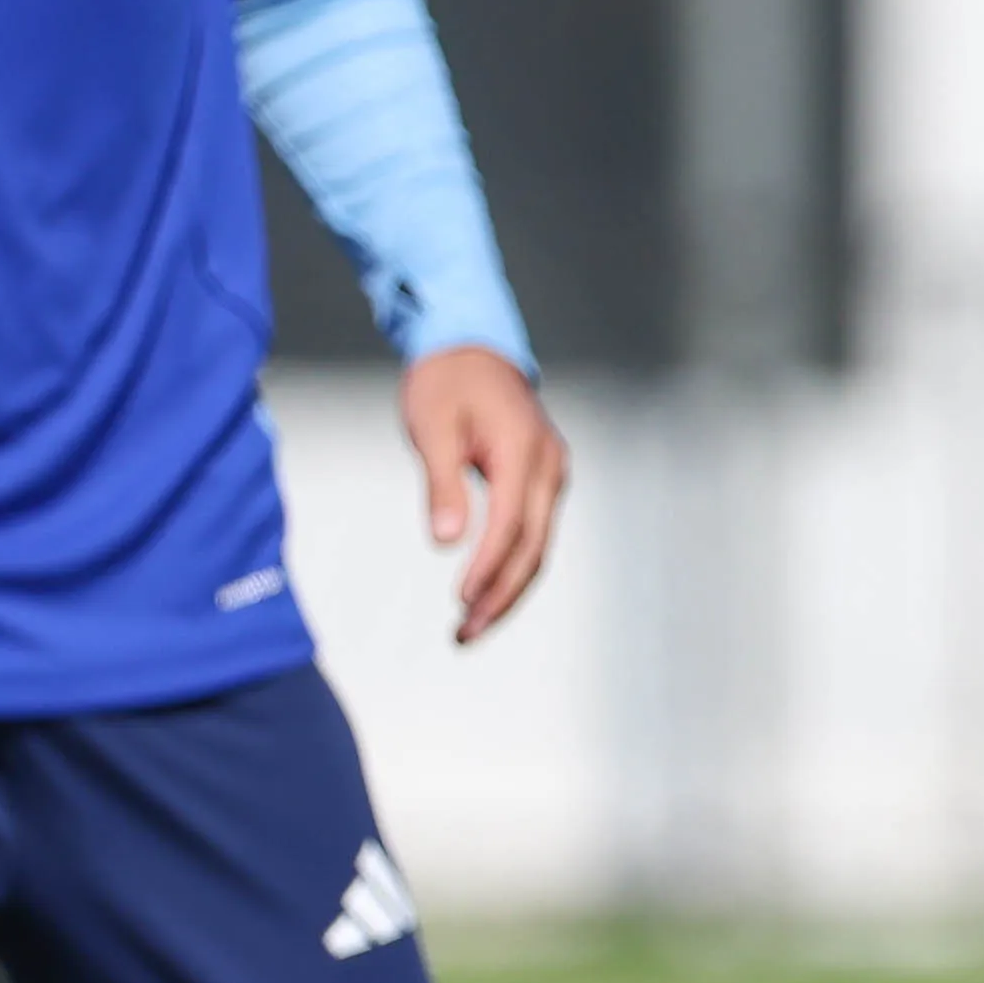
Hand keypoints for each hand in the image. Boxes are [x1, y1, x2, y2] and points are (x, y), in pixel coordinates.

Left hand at [403, 345, 565, 643]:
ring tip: (469, 627)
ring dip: (507, 590)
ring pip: (537, 547)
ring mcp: (552, 473)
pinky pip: (533, 532)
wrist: (471, 346)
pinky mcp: (543, 479)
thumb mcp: (432, 427)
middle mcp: (548, 466)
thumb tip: (447, 542)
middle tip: (463, 635)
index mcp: (522, 450)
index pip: (510, 525)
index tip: (460, 601)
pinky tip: (486, 592)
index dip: (487, 568)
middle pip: (533, 548)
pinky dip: (512, 566)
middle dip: (500, 596)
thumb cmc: (444, 381)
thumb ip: (442, 485)